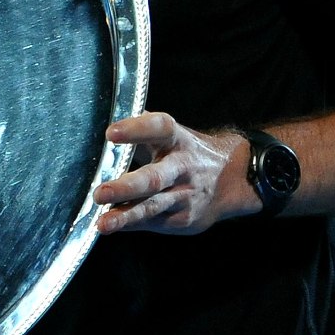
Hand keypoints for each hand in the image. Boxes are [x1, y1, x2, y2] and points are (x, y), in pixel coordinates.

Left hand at [91, 111, 245, 234]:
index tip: (111, 133)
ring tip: (103, 223)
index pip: (159, 128)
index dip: (136, 129)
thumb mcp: (172, 134)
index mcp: (178, 139)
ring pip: (154, 206)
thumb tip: (112, 109)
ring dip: (126, 215)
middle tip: (100, 193)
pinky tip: (112, 226)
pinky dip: (132, 224)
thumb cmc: (188, 153)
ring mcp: (185, 196)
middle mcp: (183, 167)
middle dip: (126, 187)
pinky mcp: (184, 218)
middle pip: (154, 178)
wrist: (234, 180)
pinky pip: (154, 222)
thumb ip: (142, 126)